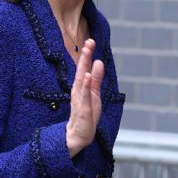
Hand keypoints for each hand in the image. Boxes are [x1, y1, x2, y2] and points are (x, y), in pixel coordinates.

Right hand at [66, 38, 104, 157]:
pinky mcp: (82, 110)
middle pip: (82, 71)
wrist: (79, 136)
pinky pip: (84, 96)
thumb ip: (96, 80)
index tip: (90, 41)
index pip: (84, 69)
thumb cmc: (86, 115)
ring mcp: (79, 100)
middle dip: (85, 57)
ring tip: (88, 54)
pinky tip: (88, 76)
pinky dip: (85, 86)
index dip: (87, 56)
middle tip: (89, 42)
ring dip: (85, 67)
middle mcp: (79, 92)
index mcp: (82, 88)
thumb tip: (99, 62)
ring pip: (82, 81)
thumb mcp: (94, 95)